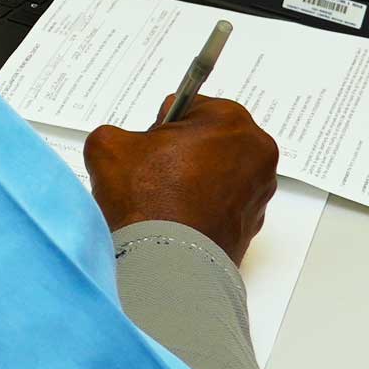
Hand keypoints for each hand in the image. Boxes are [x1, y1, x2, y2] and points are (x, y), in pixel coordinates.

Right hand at [83, 95, 278, 267]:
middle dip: (183, 150)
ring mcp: (260, 191)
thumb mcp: (109, 143)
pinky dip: (203, 204)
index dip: (162, 125)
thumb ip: (121, 132)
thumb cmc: (146, 199)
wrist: (165, 261)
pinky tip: (176, 216)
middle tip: (154, 170)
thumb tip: (127, 148)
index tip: (151, 143)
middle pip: (209, 138)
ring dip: (193, 177)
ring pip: (217, 170)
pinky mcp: (254, 223)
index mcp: (230, 121)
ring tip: (163, 197)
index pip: (189, 106)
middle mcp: (257, 153)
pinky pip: (223, 201)